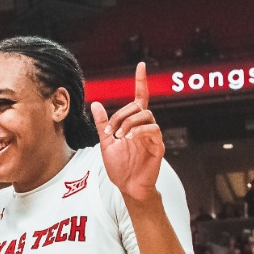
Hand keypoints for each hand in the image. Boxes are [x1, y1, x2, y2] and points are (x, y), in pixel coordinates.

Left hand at [91, 62, 165, 201]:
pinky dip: (139, 130)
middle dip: (121, 115)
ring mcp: (152, 136)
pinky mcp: (158, 146)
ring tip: (119, 137)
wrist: (128, 187)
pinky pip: (152, 130)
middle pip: (138, 107)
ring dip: (128, 123)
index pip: (140, 98)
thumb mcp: (106, 143)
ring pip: (146, 115)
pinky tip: (129, 138)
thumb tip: (96, 104)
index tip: (141, 66)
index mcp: (133, 123)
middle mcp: (144, 126)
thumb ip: (102, 124)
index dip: (141, 81)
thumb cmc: (120, 167)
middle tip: (111, 132)